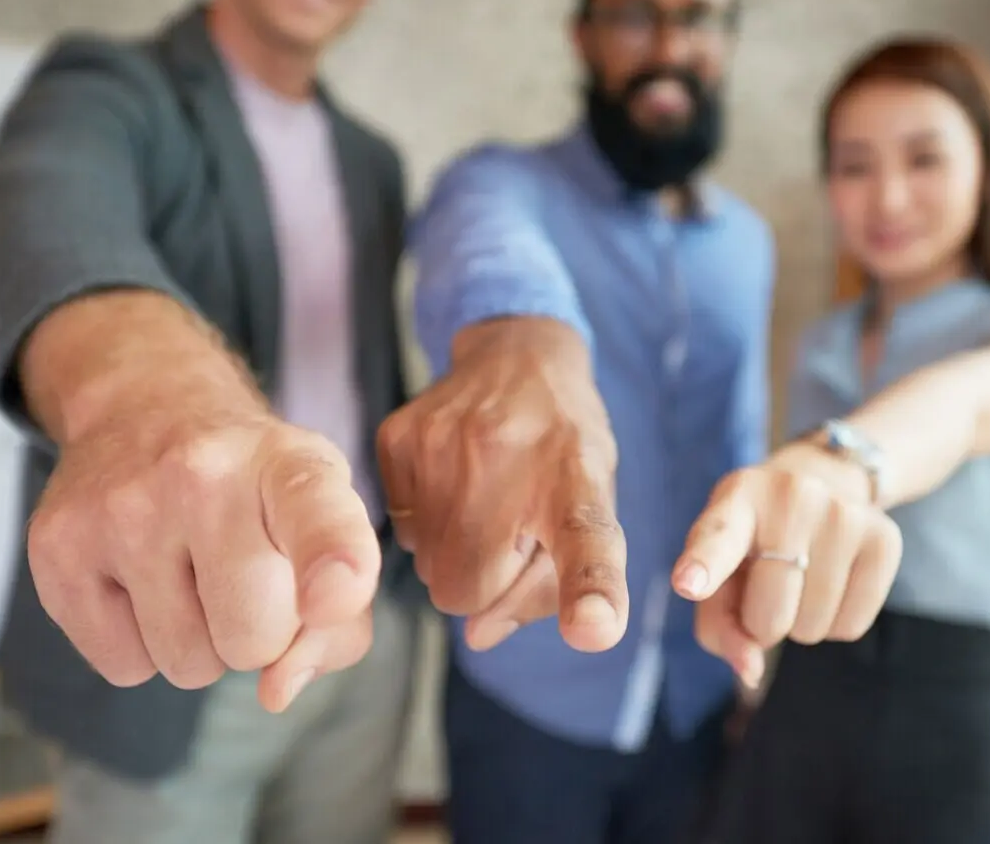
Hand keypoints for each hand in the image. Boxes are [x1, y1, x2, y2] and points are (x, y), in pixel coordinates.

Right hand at [27, 410, 381, 712]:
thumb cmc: (258, 492)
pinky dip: (141, 645)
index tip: (337, 593)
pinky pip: (125, 666)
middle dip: (259, 634)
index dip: (335, 561)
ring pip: (188, 664)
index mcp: (290, 464)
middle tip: (244, 574)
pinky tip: (141, 579)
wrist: (147, 411)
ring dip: (200, 641)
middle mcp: (204, 473)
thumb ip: (337, 623)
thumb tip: (276, 691)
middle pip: (254, 638)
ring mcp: (122, 507)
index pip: (319, 516)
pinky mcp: (56, 546)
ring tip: (191, 570)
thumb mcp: (326, 528)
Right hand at [377, 319, 627, 652]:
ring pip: (426, 566)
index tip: (591, 627)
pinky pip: (399, 530)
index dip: (589, 591)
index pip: (586, 543)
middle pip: (463, 592)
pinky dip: (425, 522)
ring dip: (454, 551)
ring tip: (483, 500)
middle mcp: (510, 458)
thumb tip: (480, 633)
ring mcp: (444, 444)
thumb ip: (552, 584)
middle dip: (484, 580)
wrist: (519, 356)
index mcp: (578, 481)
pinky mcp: (398, 437)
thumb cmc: (562, 449)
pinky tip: (452, 482)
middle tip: (509, 530)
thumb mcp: (587, 508)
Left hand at [672, 443, 901, 687]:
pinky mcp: (885, 538)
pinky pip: (851, 627)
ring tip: (802, 577)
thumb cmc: (755, 542)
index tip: (688, 585)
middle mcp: (790, 496)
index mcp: (736, 499)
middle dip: (764, 623)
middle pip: (770, 615)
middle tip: (769, 586)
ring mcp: (842, 513)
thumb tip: (750, 669)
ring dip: (800, 623)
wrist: (823, 481)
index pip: (718, 538)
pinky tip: (832, 583)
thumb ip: (719, 626)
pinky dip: (835, 624)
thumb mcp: (721, 571)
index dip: (704, 565)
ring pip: (812, 628)